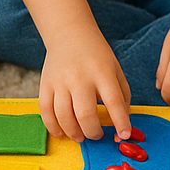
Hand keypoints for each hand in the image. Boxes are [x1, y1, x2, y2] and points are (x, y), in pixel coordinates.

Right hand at [38, 28, 133, 142]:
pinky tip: (61, 133)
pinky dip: (53, 127)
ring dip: (74, 133)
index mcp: (102, 72)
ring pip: (64, 116)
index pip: (114, 101)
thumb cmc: (97, 57)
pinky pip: (46, 111)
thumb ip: (122, 99)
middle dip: (93, 132)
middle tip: (97, 134)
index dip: (120, 122)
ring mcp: (60, 81)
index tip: (124, 135)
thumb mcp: (116, 71)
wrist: (70, 34)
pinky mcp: (45, 84)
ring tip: (81, 136)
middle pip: (85, 113)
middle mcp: (80, 77)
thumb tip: (121, 129)